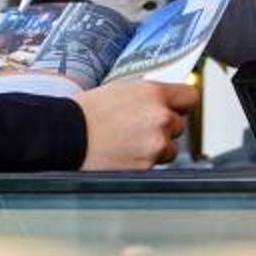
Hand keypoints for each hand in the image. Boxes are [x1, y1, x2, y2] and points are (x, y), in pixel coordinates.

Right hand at [75, 76, 194, 169]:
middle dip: (164, 128)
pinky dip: (143, 162)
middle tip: (138, 129)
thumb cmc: (87, 112)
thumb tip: (164, 101)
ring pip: (170, 148)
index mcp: (154, 93)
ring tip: (128, 143)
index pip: (190, 97)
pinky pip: (155, 164)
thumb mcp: (121, 89)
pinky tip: (123, 154)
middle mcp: (160, 117)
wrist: (66, 135)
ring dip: (155, 147)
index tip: (176, 108)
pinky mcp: (147, 165)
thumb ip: (148, 95)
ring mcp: (156, 144)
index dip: (180, 104)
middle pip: (179, 125)